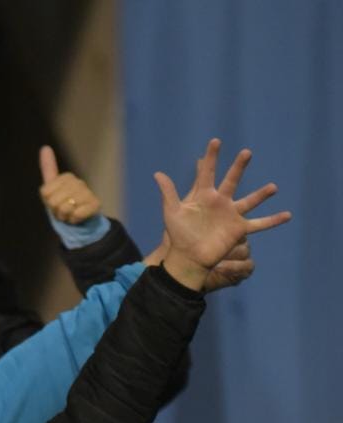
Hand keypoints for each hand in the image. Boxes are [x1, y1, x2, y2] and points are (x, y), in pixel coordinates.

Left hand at [38, 145, 100, 223]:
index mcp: (67, 177)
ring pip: (65, 207)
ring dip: (65, 216)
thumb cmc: (64, 204)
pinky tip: (79, 217)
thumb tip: (45, 147)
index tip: (54, 203)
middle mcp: (79, 182)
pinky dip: (75, 219)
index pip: (45, 192)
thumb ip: (48, 169)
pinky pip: (77, 213)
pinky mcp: (96, 204)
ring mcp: (88, 193)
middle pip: (54, 201)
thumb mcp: (51, 189)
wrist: (81, 220)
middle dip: (56, 210)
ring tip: (71, 213)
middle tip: (63, 210)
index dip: (47, 202)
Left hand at [154, 139, 290, 290]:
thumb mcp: (172, 212)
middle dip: (239, 166)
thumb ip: (168, 193)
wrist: (187, 258)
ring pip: (250, 200)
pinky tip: (288, 215)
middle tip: (247, 152)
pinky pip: (260, 224)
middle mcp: (220, 202)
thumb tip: (157, 173)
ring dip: (262, 194)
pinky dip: (274, 220)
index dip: (211, 158)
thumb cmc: (178, 235)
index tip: (215, 141)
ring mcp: (231, 215)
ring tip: (273, 187)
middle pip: (232, 180)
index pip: (207, 172)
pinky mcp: (239, 229)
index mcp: (203, 196)